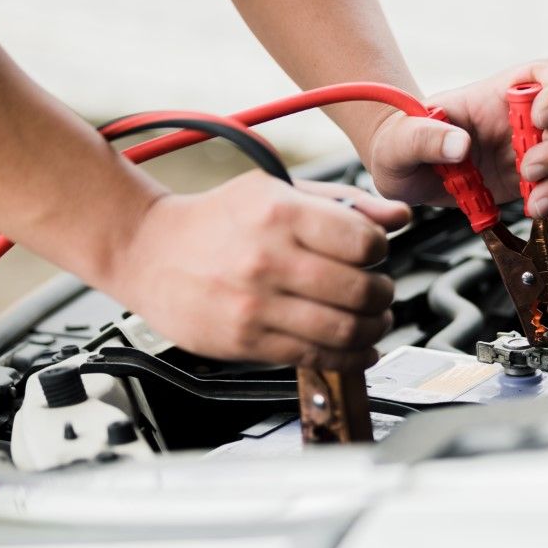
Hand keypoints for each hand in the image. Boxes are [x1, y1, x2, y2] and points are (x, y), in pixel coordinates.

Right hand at [105, 172, 410, 370]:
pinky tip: (358, 349)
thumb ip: (344, 203)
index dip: (381, 250)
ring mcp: (255, 305)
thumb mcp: (278, 190)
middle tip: (381, 293)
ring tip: (374, 320)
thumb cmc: (217, 219)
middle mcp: (268, 259)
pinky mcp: (246, 341)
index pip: (364, 241)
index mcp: (280, 213)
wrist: (147, 251)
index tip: (376, 253)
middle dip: (384, 295)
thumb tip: (399, 216)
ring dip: (374, 329)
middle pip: (361, 291)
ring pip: (344, 330)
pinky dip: (350, 358)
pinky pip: (315, 357)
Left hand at [364, 60, 547, 226]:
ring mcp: (528, 152)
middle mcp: (520, 120)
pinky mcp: (530, 184)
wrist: (402, 175)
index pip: (542, 75)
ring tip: (536, 205)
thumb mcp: (401, 140)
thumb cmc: (400, 144)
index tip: (541, 117)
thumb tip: (458, 145)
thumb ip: (426, 137)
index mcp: (495, 95)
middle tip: (530, 173)